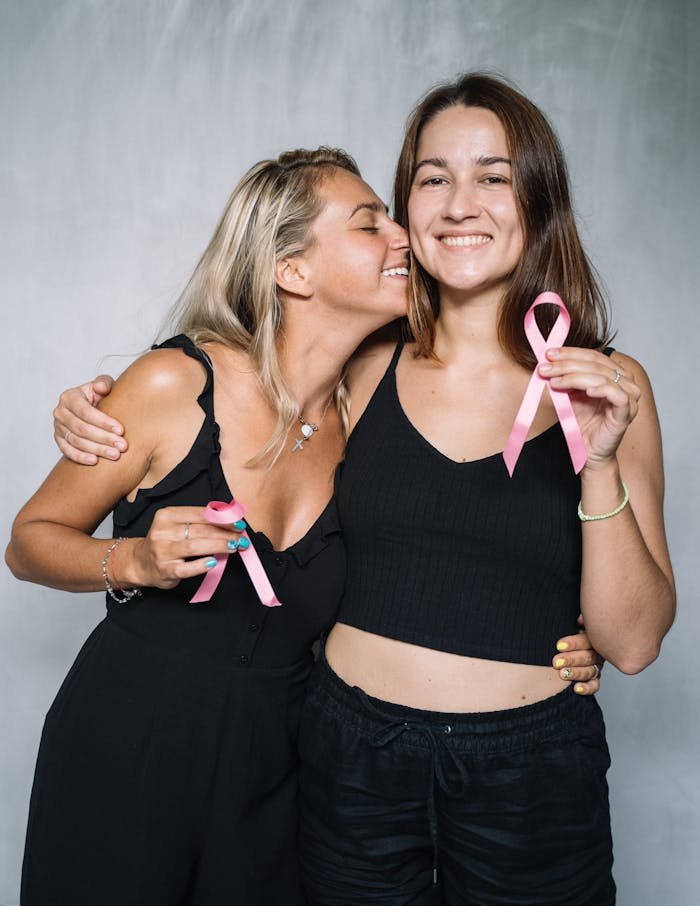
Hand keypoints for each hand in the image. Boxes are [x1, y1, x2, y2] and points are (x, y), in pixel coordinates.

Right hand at [54, 376, 126, 463]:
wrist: (90, 408)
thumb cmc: (99, 396)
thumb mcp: (103, 386)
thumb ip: (104, 383)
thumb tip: (102, 387)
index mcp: (70, 397)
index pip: (86, 411)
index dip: (103, 422)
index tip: (121, 430)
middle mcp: (60, 412)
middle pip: (82, 428)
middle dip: (104, 438)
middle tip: (122, 446)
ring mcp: (58, 427)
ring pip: (76, 441)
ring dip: (96, 449)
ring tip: (115, 455)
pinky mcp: (59, 440)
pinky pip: (67, 451)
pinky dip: (80, 457)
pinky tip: (95, 461)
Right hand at [115, 506, 249, 589]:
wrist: (141, 563)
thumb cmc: (166, 542)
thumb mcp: (177, 525)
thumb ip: (199, 521)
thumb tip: (229, 518)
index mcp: (167, 515)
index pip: (200, 514)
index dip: (222, 519)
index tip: (238, 523)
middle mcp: (162, 531)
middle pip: (200, 530)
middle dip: (225, 534)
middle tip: (241, 537)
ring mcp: (162, 551)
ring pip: (195, 546)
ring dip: (219, 546)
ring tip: (234, 547)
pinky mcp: (165, 570)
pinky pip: (187, 568)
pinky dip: (202, 565)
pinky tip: (214, 562)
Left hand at [539, 348, 640, 468]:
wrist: (589, 452)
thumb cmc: (584, 424)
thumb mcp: (571, 396)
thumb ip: (566, 379)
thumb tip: (548, 363)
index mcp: (614, 374)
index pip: (593, 356)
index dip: (570, 353)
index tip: (548, 354)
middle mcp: (625, 382)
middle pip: (596, 364)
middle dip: (567, 364)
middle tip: (545, 367)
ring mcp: (629, 397)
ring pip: (603, 377)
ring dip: (575, 377)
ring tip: (554, 382)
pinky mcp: (627, 412)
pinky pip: (617, 395)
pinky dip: (601, 390)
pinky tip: (586, 391)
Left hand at [553, 615, 604, 695]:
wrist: (568, 636)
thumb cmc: (570, 626)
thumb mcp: (574, 620)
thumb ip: (579, 619)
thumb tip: (579, 619)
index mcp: (594, 635)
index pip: (587, 640)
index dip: (573, 643)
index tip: (559, 645)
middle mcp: (599, 651)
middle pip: (588, 657)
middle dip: (571, 660)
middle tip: (556, 662)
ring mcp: (597, 664)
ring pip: (591, 671)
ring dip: (576, 673)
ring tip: (562, 674)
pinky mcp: (594, 677)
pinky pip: (594, 685)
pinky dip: (587, 688)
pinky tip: (576, 688)